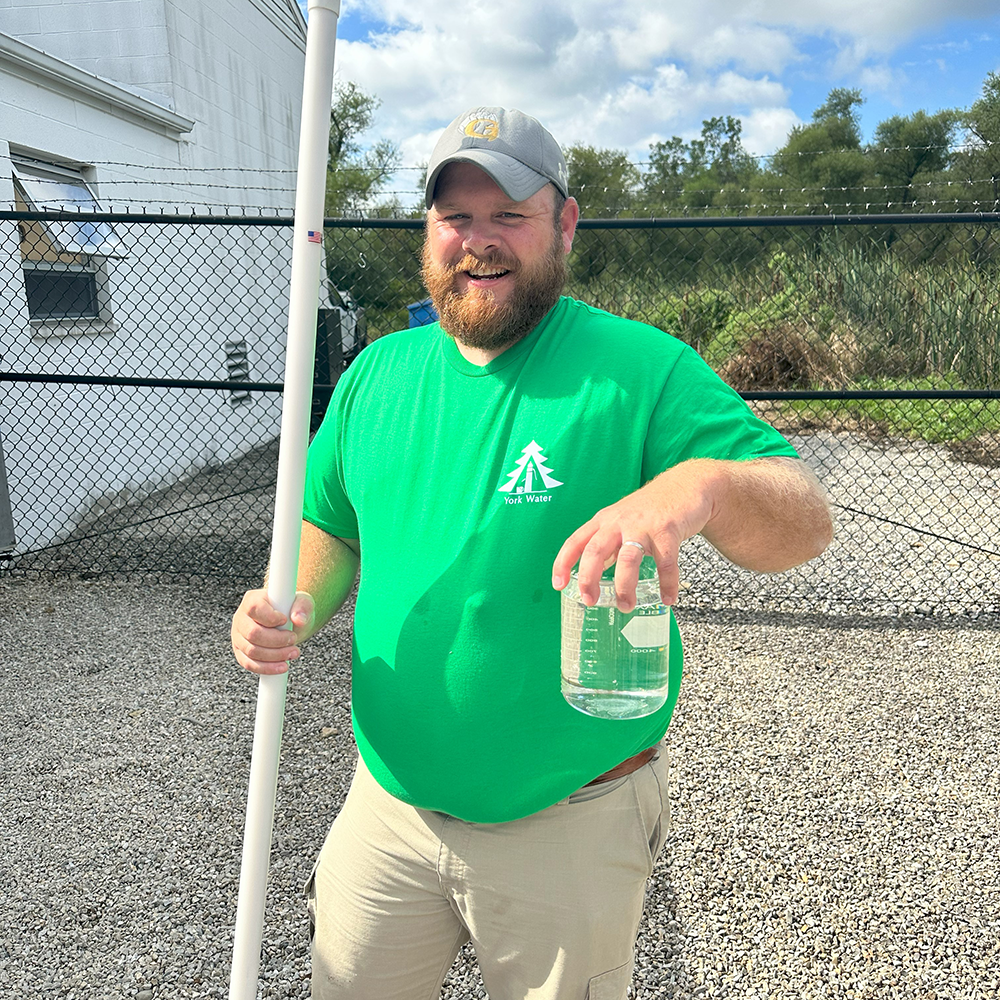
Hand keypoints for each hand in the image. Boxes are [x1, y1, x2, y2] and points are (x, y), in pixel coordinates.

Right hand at [231, 588, 315, 674]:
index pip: (254, 608)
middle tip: (293, 639)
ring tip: (293, 652)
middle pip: (252, 633)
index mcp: (252, 599)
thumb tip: (299, 619)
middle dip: (277, 640)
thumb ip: (302, 607)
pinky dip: (267, 668)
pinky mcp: (241, 652)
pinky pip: (249, 664)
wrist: (289, 623)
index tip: (285, 620)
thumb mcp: (302, 601)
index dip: (271, 617)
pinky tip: (282, 666)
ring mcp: (238, 636)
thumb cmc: (292, 609)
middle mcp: (241, 618)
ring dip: (275, 655)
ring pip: (252, 651)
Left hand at [551, 468, 715, 611]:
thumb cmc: (651, 507)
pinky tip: (668, 599)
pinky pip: (666, 562)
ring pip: (627, 558)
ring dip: (625, 586)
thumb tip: (593, 573)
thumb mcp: (621, 522)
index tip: (558, 584)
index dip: (563, 563)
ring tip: (627, 606)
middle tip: (591, 601)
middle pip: (595, 550)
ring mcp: (643, 525)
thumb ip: (608, 546)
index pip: (575, 541)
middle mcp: (619, 522)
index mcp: (604, 521)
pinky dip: (667, 583)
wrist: (686, 484)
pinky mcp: (668, 530)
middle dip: (589, 579)